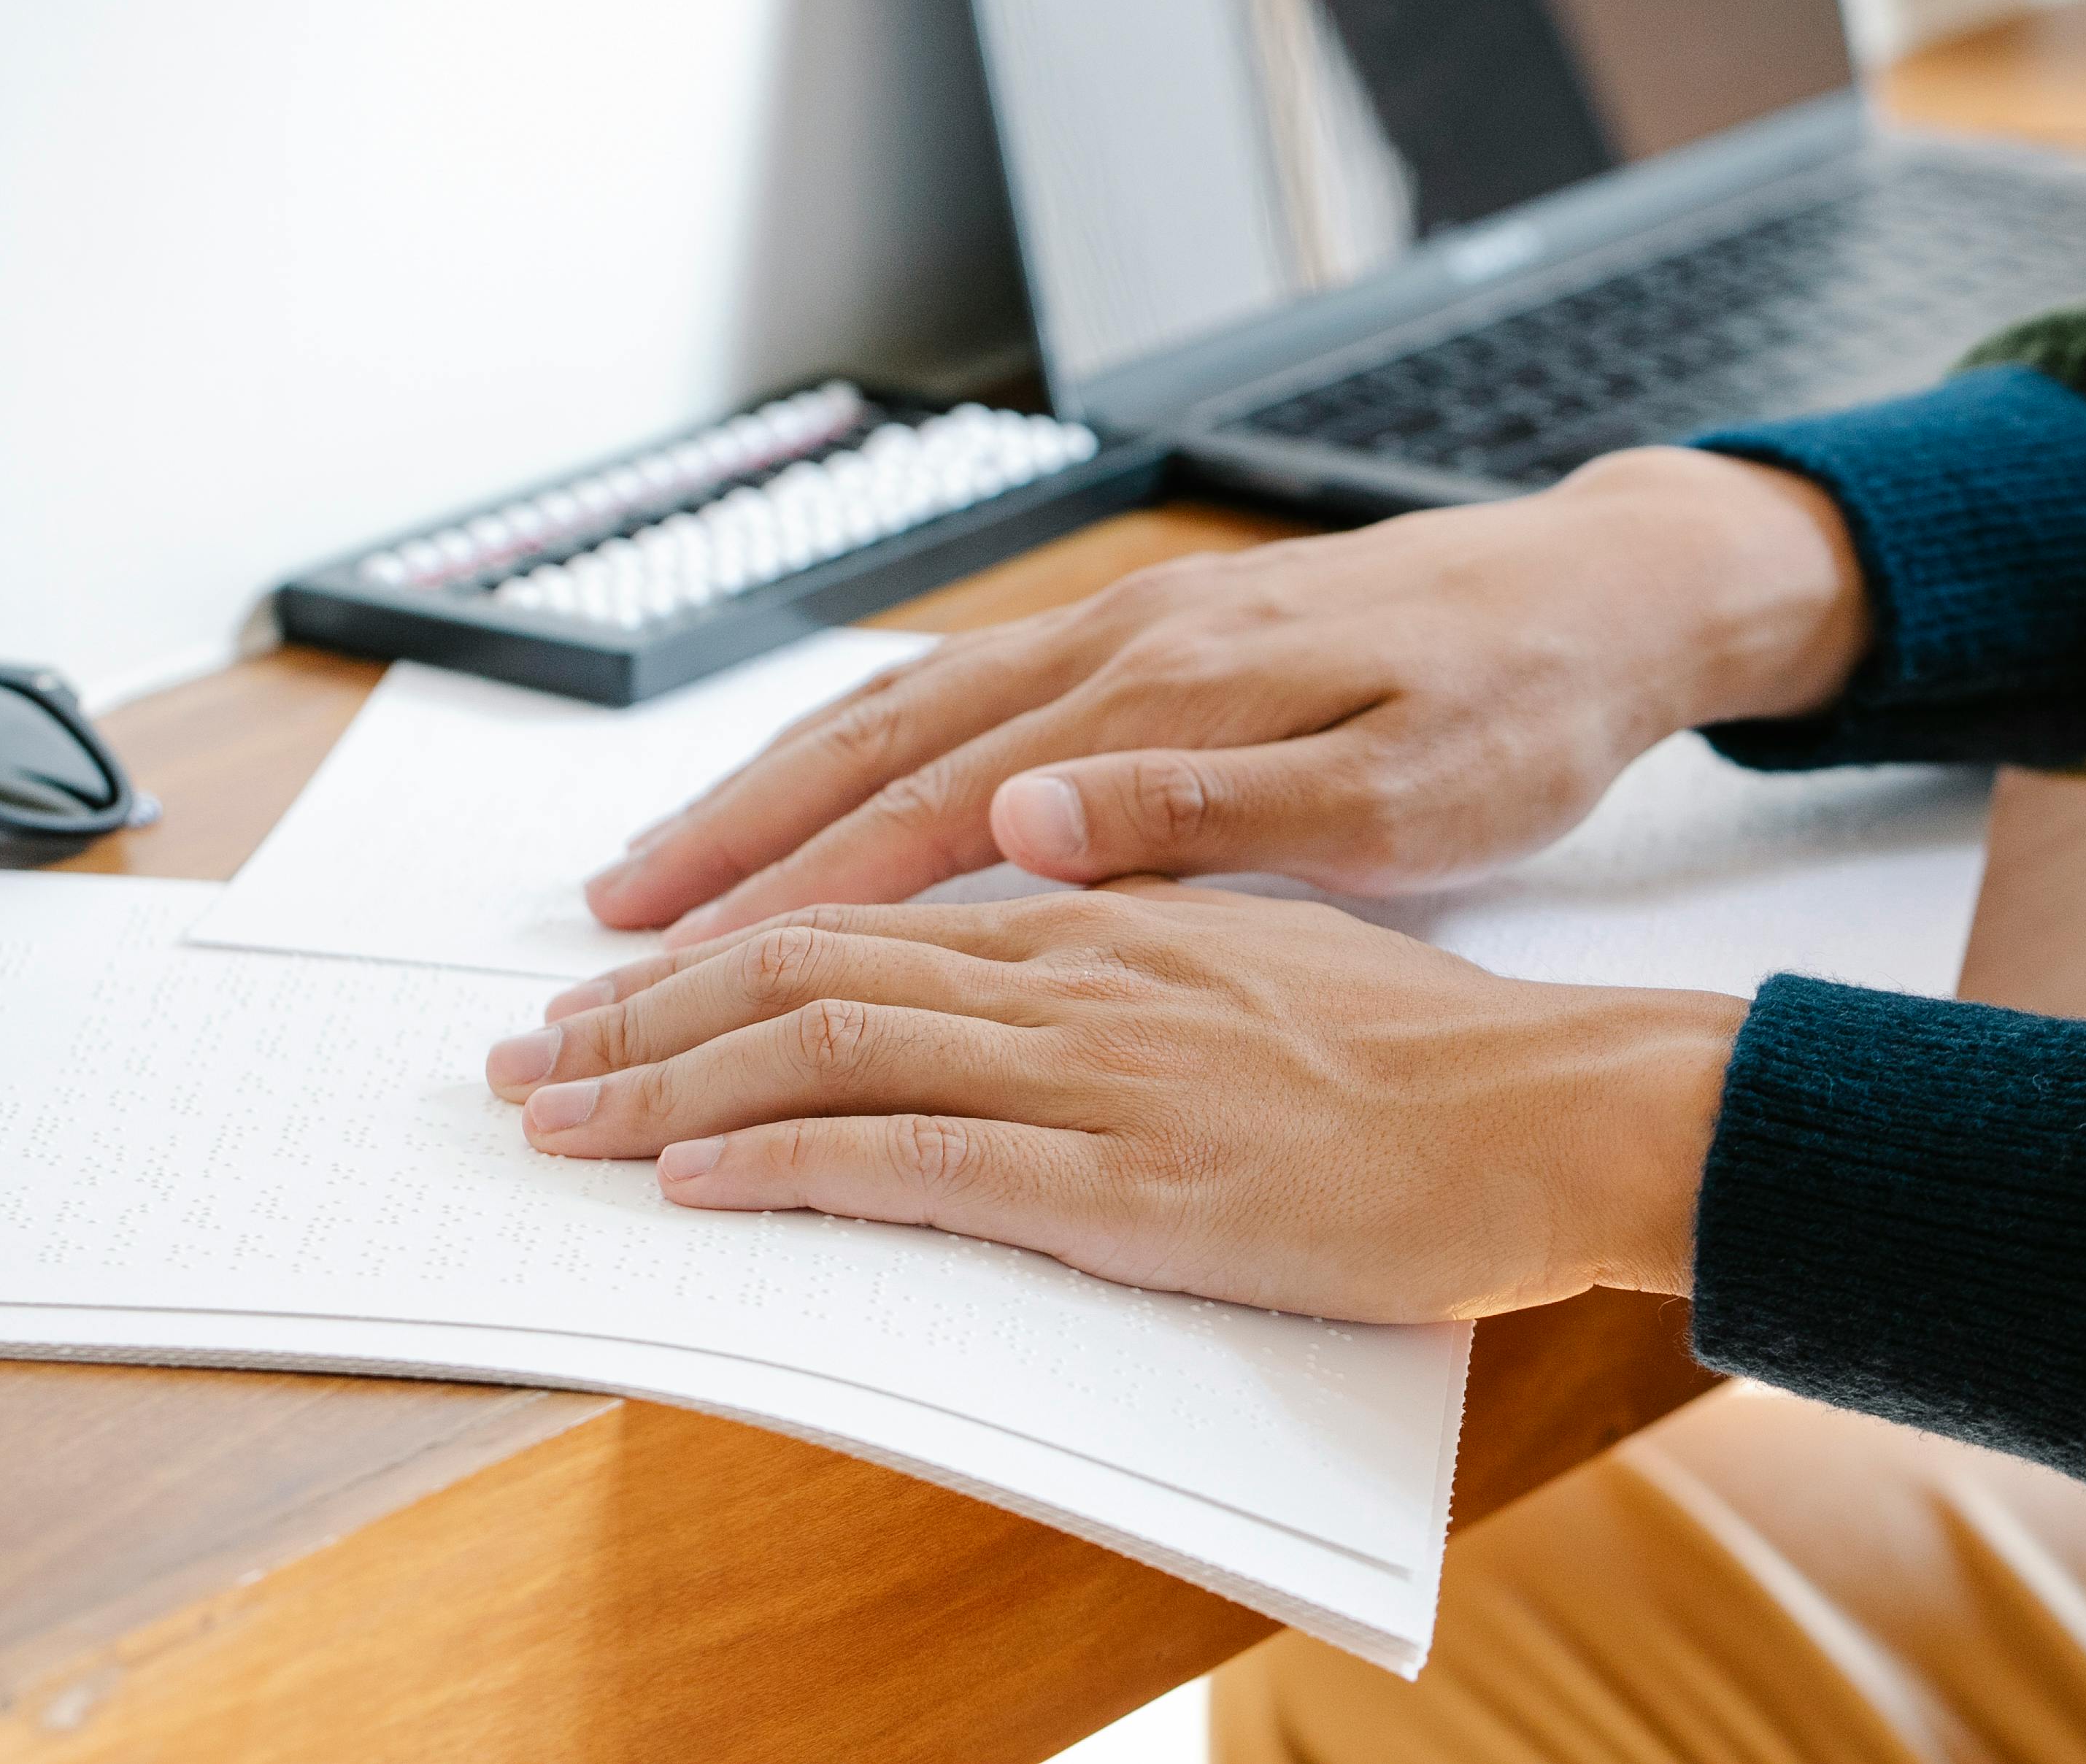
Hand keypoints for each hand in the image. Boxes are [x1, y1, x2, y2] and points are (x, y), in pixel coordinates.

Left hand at [482, 883, 1740, 1323]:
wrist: (1558, 1102)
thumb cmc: (1427, 1054)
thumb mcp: (1259, 955)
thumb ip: (1132, 942)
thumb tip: (1026, 934)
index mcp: (1105, 908)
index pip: (870, 905)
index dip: (723, 936)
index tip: (617, 978)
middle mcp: (1074, 965)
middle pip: (810, 961)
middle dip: (646, 1006)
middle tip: (527, 1052)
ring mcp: (1093, 1067)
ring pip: (829, 1046)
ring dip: (668, 1082)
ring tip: (557, 1112)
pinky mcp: (1121, 1179)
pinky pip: (916, 1158)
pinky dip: (784, 1163)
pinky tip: (695, 1180)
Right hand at [586, 446, 1864, 942]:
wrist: (1602, 590)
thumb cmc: (1517, 713)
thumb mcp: (1402, 794)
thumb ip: (1212, 815)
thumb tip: (1025, 816)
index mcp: (1165, 694)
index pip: (932, 808)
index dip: (798, 894)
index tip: (687, 974)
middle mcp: (1119, 643)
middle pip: (877, 740)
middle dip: (731, 834)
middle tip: (608, 928)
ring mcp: (1128, 624)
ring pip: (906, 704)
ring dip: (776, 782)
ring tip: (672, 861)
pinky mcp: (1154, 628)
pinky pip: (965, 683)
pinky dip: (866, 739)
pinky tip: (830, 783)